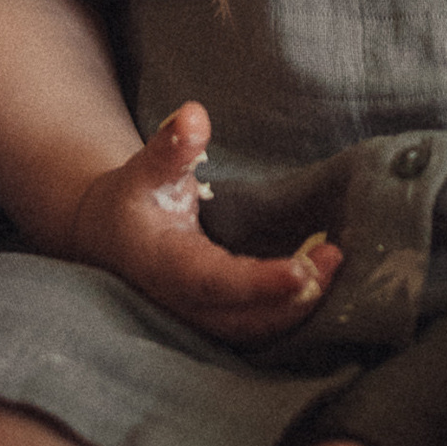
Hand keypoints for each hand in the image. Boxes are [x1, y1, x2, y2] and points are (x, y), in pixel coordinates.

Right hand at [68, 105, 339, 346]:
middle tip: (335, 258)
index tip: (302, 271)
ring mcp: (201, 319)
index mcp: (167, 267)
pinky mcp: (218, 319)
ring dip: (299, 308)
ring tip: (334, 265)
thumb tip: (193, 115)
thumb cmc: (132, 200)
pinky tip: (321, 281)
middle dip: (293, 299)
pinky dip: (290, 311)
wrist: (111, 238)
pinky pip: (258, 326)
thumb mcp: (144, 169)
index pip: (217, 283)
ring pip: (254, 331)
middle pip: (244, 319)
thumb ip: (170, 146)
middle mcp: (185, 304)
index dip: (260, 283)